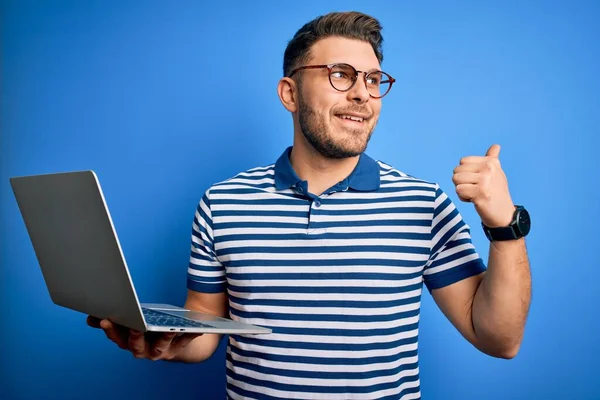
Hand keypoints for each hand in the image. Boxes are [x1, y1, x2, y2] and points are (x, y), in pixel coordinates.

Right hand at [86, 316, 202, 360]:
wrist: (172, 338)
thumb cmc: (147, 328)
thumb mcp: (131, 321)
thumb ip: (112, 320)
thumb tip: (89, 318)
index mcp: (129, 342)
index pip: (116, 338)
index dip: (110, 330)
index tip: (104, 319)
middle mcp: (144, 351)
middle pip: (136, 347)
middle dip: (133, 337)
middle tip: (134, 327)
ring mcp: (161, 351)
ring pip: (160, 347)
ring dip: (163, 338)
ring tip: (168, 329)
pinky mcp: (178, 347)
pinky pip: (185, 341)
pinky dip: (190, 335)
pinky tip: (198, 328)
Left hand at [452, 144, 514, 226]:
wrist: (504, 214)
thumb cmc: (497, 192)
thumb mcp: (496, 173)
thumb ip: (492, 159)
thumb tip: (496, 146)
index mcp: (490, 162)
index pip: (462, 162)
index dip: (466, 173)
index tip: (478, 181)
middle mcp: (488, 168)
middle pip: (457, 171)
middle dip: (462, 182)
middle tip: (477, 189)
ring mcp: (485, 180)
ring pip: (456, 180)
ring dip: (462, 190)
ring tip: (476, 194)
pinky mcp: (480, 193)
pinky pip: (458, 190)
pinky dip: (463, 198)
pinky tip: (475, 200)